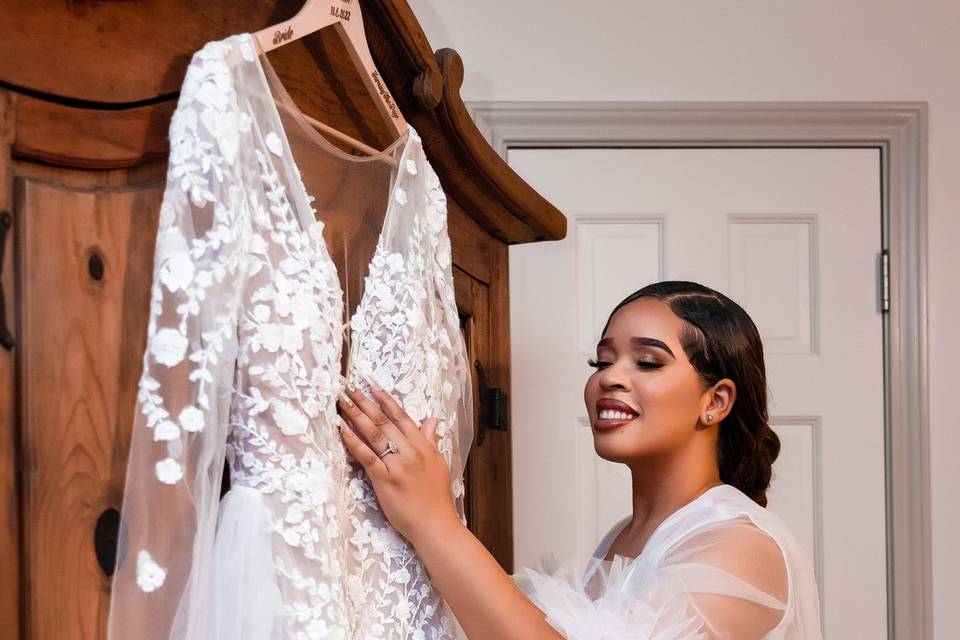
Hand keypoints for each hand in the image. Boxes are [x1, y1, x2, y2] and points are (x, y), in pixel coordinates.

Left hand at [336, 379, 460, 544]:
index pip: (401, 417)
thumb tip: (432, 420)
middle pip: (384, 421)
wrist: (435, 524)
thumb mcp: (438, 463)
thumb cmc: (436, 497)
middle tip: (349, 388)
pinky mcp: (385, 480)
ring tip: (343, 403)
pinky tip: (342, 429)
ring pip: (374, 434)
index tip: (371, 385)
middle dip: (365, 403)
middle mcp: (410, 451)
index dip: (385, 400)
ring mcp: (397, 465)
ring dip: (357, 416)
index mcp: (422, 446)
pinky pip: (367, 456)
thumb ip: (431, 440)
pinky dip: (354, 441)